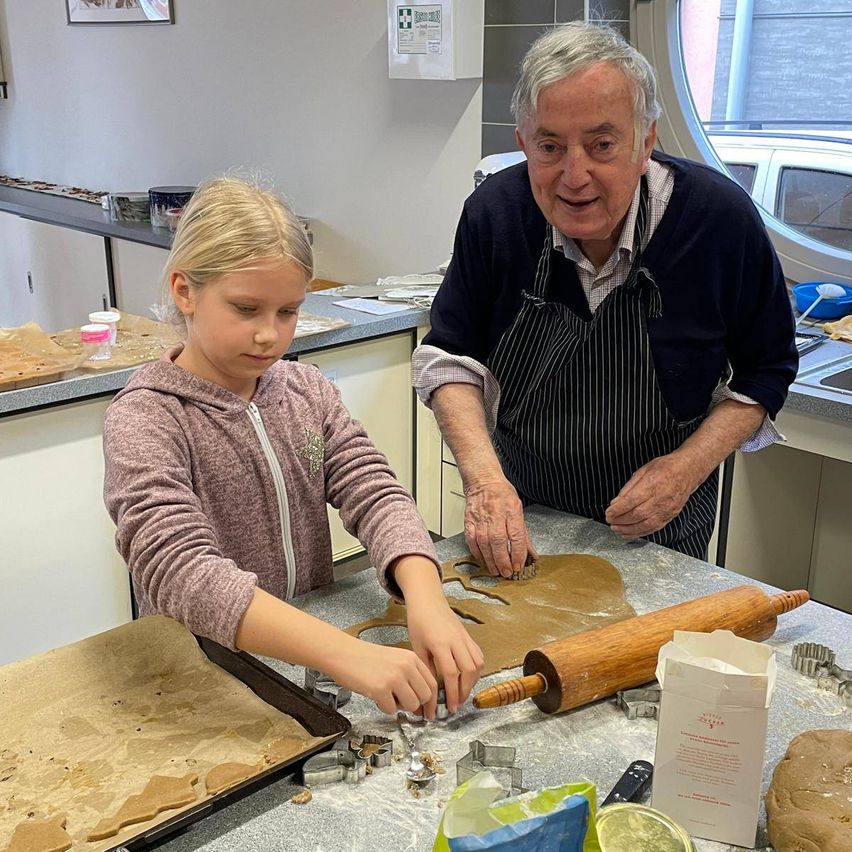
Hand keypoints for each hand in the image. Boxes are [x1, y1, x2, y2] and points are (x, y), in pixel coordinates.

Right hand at [329, 640, 436, 716]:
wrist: (343, 653)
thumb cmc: (365, 658)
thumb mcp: (395, 660)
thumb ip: (410, 676)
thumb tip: (421, 702)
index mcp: (411, 658)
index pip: (432, 684)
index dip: (432, 701)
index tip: (428, 710)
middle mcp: (406, 666)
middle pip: (425, 697)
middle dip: (415, 705)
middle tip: (402, 703)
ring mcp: (394, 677)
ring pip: (412, 705)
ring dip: (400, 707)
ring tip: (387, 696)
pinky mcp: (380, 689)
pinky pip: (392, 710)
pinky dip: (384, 708)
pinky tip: (376, 696)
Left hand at [406, 600, 484, 715]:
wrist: (428, 600)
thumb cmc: (418, 622)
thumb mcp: (417, 646)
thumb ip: (427, 667)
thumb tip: (431, 689)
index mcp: (440, 644)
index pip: (451, 673)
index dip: (452, 693)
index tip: (449, 708)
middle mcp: (456, 641)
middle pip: (469, 670)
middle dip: (464, 691)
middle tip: (456, 704)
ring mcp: (465, 637)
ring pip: (478, 663)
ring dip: (472, 682)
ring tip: (462, 693)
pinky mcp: (469, 636)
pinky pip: (479, 655)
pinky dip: (477, 669)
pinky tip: (468, 677)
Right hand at [464, 479, 536, 577]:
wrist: (483, 481)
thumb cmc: (502, 494)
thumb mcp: (518, 509)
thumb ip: (523, 533)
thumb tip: (531, 553)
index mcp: (512, 510)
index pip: (516, 536)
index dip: (517, 554)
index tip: (518, 565)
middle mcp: (496, 514)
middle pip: (499, 541)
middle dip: (503, 560)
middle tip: (507, 572)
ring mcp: (481, 517)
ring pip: (484, 543)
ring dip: (490, 560)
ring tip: (496, 570)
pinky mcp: (469, 520)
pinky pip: (472, 540)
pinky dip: (477, 553)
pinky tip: (483, 560)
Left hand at [605, 453, 697, 538]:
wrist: (687, 471)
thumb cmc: (665, 468)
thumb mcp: (643, 470)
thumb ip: (628, 487)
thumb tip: (616, 502)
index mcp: (652, 484)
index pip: (631, 501)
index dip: (618, 509)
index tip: (608, 513)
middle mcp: (660, 498)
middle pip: (637, 514)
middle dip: (620, 520)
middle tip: (610, 521)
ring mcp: (667, 509)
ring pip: (645, 524)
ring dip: (628, 529)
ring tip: (616, 529)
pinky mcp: (670, 516)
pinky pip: (654, 528)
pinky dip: (640, 533)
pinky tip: (630, 533)